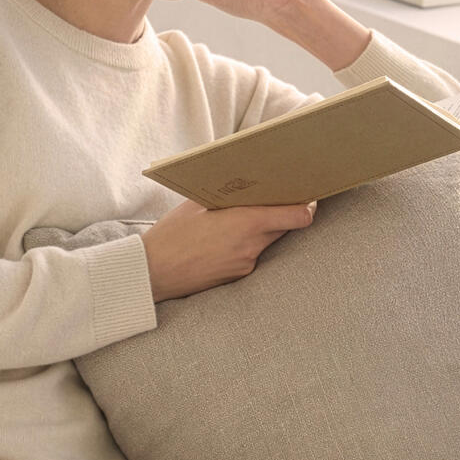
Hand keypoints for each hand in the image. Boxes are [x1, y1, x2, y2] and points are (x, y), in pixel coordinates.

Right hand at [141, 199, 316, 302]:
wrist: (151, 274)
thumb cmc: (171, 234)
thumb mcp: (197, 204)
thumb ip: (228, 194)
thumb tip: (247, 182)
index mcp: (245, 222)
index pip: (296, 216)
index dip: (307, 206)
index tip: (308, 197)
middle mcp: (251, 246)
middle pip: (285, 227)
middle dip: (284, 213)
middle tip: (279, 198)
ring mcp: (246, 264)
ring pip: (268, 241)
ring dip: (263, 230)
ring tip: (242, 218)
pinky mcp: (238, 277)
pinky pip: (252, 255)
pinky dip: (247, 245)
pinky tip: (226, 240)